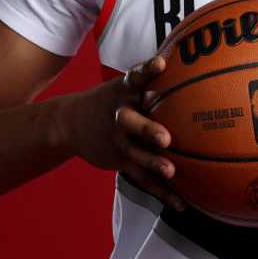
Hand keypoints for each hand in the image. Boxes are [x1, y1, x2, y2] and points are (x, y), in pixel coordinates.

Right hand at [65, 55, 184, 210]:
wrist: (70, 122)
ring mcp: (118, 140)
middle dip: (148, 129)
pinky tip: (181, 203)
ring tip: (170, 172)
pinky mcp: (120, 161)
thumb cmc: (112, 100)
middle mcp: (120, 114)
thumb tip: (187, 55)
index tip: (160, 63)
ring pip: (136, 153)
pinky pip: (142, 178)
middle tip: (165, 138)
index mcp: (124, 91)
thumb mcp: (124, 84)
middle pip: (132, 122)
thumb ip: (151, 77)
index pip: (135, 76)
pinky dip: (161, 191)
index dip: (147, 69)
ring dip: (153, 163)